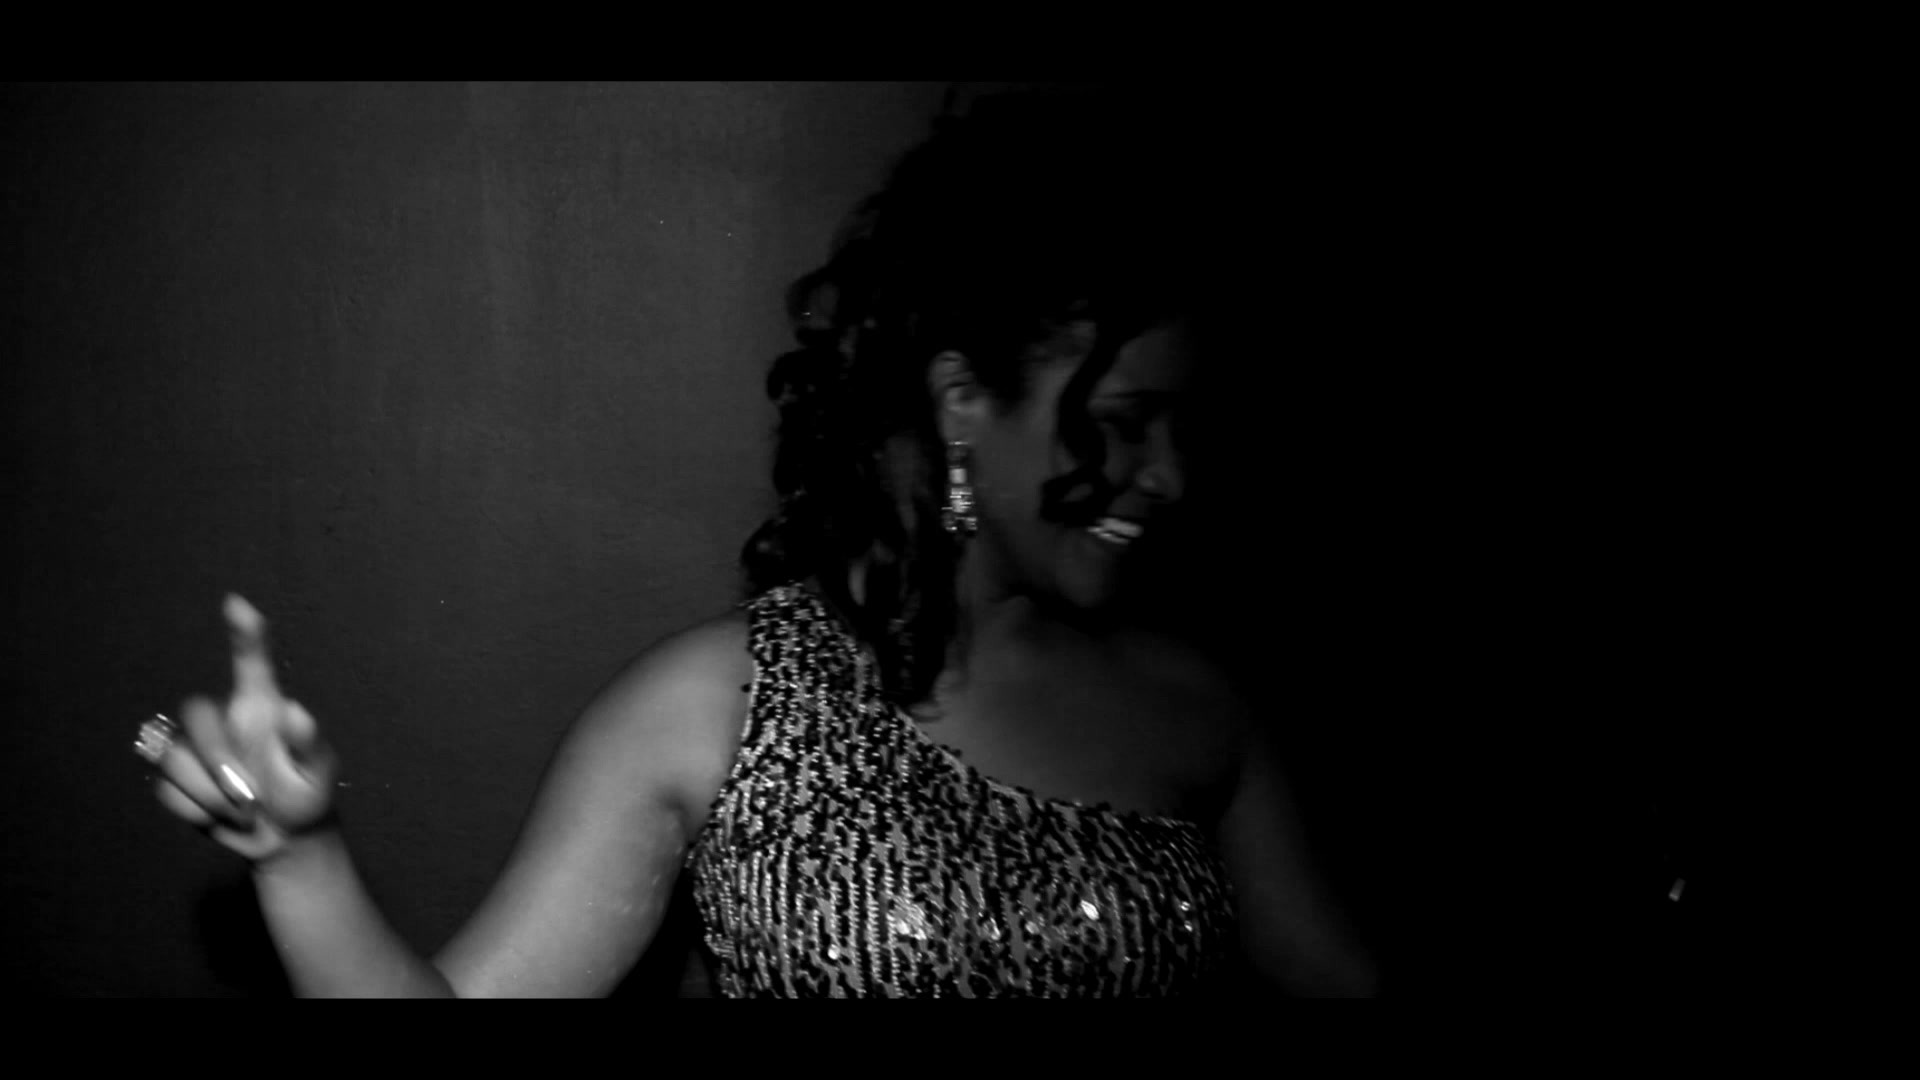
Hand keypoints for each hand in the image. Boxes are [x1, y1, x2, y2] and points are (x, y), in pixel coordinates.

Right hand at [151, 594, 340, 862]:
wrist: (284, 838)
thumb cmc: (307, 796)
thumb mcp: (318, 775)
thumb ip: (309, 746)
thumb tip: (297, 714)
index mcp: (262, 708)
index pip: (251, 663)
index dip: (245, 633)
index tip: (237, 604)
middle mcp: (225, 720)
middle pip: (196, 713)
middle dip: (216, 756)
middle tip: (251, 797)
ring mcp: (197, 748)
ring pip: (174, 757)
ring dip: (211, 794)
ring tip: (246, 811)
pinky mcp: (178, 778)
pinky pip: (168, 791)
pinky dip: (198, 812)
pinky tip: (223, 817)